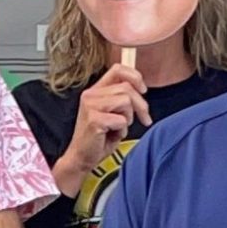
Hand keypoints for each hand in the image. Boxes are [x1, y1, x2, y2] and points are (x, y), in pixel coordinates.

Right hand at [56, 63, 150, 187]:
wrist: (82, 158)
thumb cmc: (99, 138)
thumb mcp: (112, 113)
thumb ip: (122, 98)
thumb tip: (141, 89)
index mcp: (95, 90)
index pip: (118, 69)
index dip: (135, 77)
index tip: (144, 91)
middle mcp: (91, 94)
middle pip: (127, 88)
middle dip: (141, 105)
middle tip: (145, 119)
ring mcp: (90, 106)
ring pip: (126, 101)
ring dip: (129, 118)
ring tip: (120, 128)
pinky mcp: (94, 119)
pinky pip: (121, 120)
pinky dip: (122, 130)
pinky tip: (112, 136)